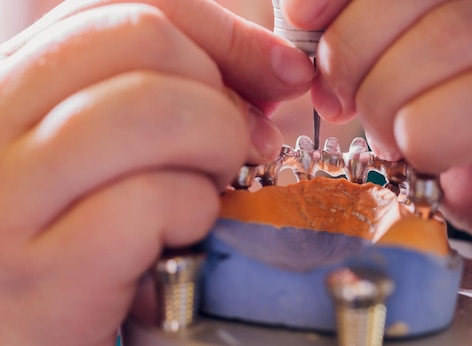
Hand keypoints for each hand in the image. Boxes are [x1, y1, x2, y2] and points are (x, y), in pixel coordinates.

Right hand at [0, 0, 312, 343]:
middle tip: (237, 149)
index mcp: (6, 86)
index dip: (219, 31)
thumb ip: (161, 94)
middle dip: (221, 93)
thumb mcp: (104, 152)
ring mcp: (6, 201)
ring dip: (217, 147)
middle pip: (142, 38)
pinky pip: (153, 200)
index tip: (279, 73)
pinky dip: (196, 214)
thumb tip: (271, 72)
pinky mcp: (42, 274)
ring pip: (154, 109)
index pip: (115, 5)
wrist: (24, 337)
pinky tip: (184, 239)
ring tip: (213, 190)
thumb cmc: (76, 238)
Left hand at [282, 0, 471, 339]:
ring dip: (392, 95)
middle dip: (355, 45)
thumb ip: (389, 42)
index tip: (302, 17)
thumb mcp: (439, 84)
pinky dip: (438, 128)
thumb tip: (306, 21)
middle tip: (342, 100)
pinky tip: (429, 153)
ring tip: (392, 137)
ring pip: (462, 32)